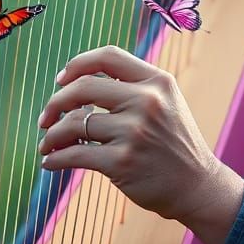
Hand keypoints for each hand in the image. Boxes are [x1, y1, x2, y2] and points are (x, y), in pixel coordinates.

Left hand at [37, 45, 243, 243]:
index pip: (108, 56)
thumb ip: (132, 87)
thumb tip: (74, 84)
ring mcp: (134, 131)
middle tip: (45, 118)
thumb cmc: (173, 144)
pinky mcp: (122, 162)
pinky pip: (74, 155)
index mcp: (157, 81)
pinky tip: (50, 161)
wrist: (198, 187)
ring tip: (46, 144)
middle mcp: (147, 101)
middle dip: (55, 102)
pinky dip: (55, 158)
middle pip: (83, 87)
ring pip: (74, 123)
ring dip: (52, 135)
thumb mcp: (165, 103)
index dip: (77, 65)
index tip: (60, 81)